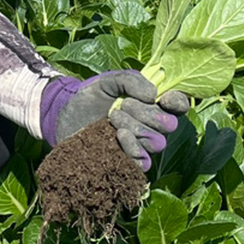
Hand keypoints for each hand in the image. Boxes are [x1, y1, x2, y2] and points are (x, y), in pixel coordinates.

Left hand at [40, 70, 189, 171]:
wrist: (65, 117)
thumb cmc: (89, 97)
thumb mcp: (108, 81)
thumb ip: (130, 80)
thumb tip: (153, 94)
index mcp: (152, 104)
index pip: (178, 105)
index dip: (176, 102)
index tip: (162, 98)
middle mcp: (152, 126)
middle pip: (168, 125)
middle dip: (146, 113)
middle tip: (122, 105)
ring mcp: (141, 146)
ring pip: (157, 142)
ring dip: (135, 128)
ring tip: (112, 119)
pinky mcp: (128, 163)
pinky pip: (144, 162)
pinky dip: (134, 148)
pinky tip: (119, 137)